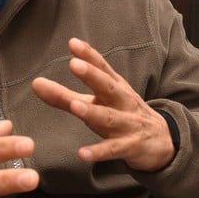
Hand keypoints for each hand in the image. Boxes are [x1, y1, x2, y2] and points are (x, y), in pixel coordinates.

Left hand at [31, 38, 175, 171]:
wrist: (163, 142)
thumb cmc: (124, 116)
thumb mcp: (97, 104)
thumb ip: (64, 96)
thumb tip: (35, 83)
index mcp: (115, 88)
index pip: (102, 68)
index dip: (89, 55)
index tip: (73, 43)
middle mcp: (123, 102)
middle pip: (108, 87)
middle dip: (92, 76)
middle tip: (74, 64)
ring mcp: (129, 124)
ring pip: (110, 117)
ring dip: (92, 112)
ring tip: (75, 107)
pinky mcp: (131, 146)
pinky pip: (114, 149)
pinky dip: (99, 151)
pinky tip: (83, 153)